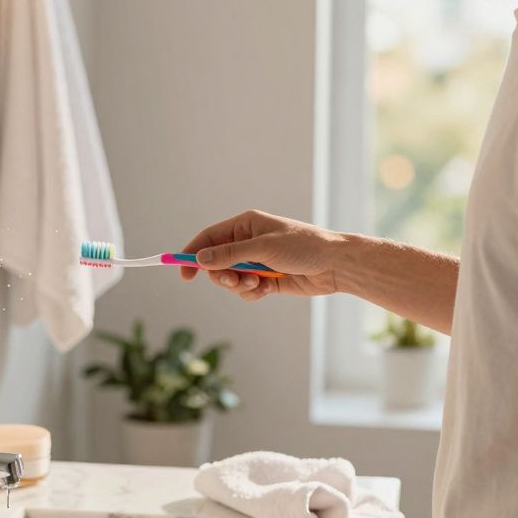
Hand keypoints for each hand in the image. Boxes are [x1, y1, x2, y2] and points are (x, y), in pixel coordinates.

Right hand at [180, 210, 346, 301]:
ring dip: (240, 285)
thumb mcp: (263, 248)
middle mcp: (248, 242)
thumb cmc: (303, 247)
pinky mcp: (266, 280)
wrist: (334, 265)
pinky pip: (246, 290)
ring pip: (230, 279)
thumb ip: (229, 254)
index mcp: (245, 225)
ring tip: (258, 284)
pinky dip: (252, 293)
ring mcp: (256, 262)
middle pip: (216, 262)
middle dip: (221, 275)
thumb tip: (200, 259)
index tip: (182, 273)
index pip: (209, 238)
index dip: (192, 253)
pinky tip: (267, 289)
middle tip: (231, 281)